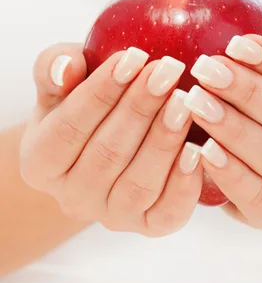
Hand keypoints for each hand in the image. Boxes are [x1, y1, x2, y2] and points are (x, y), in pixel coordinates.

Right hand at [20, 44, 202, 236]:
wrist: (110, 139)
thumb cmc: (85, 102)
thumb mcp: (63, 81)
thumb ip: (54, 68)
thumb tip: (67, 67)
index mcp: (40, 163)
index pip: (69, 128)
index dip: (101, 92)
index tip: (133, 57)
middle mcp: (72, 197)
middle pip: (107, 154)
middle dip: (140, 108)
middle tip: (169, 71)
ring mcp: (111, 216)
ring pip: (138, 184)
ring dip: (164, 140)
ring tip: (186, 101)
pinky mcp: (148, 226)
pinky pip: (167, 213)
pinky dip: (185, 184)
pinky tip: (200, 148)